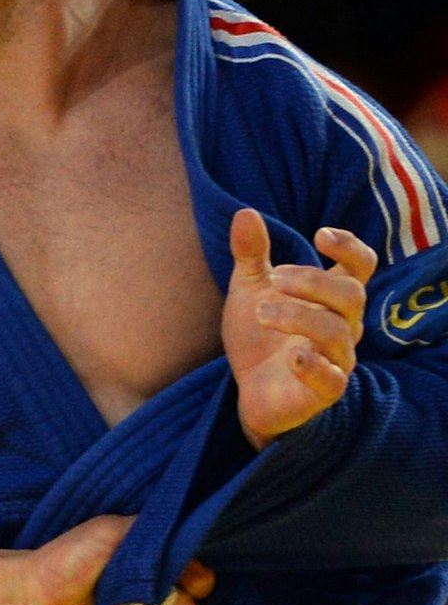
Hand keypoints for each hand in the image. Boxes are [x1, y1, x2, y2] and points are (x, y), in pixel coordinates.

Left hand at [0, 515, 211, 604]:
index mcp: (146, 565)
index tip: (191, 577)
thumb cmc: (67, 558)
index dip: (197, 578)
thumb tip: (184, 540)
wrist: (28, 594)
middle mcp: (145, 596)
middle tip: (159, 598)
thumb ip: (148, 531)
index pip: (195, 576)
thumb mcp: (108, 531)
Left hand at [221, 210, 375, 449]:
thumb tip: (245, 212)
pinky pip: (333, 381)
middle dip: (314, 281)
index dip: (350, 248)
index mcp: (329, 299)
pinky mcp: (322, 392)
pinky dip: (314, 367)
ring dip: (298, 317)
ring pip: (338, 334)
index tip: (321, 234)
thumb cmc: (260, 336)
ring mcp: (336, 360)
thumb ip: (251, 254)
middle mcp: (342, 327)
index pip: (360, 267)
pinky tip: (290, 358)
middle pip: (351, 295)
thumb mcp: (249, 290)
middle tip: (276, 278)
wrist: (248, 390)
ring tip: (260, 313)